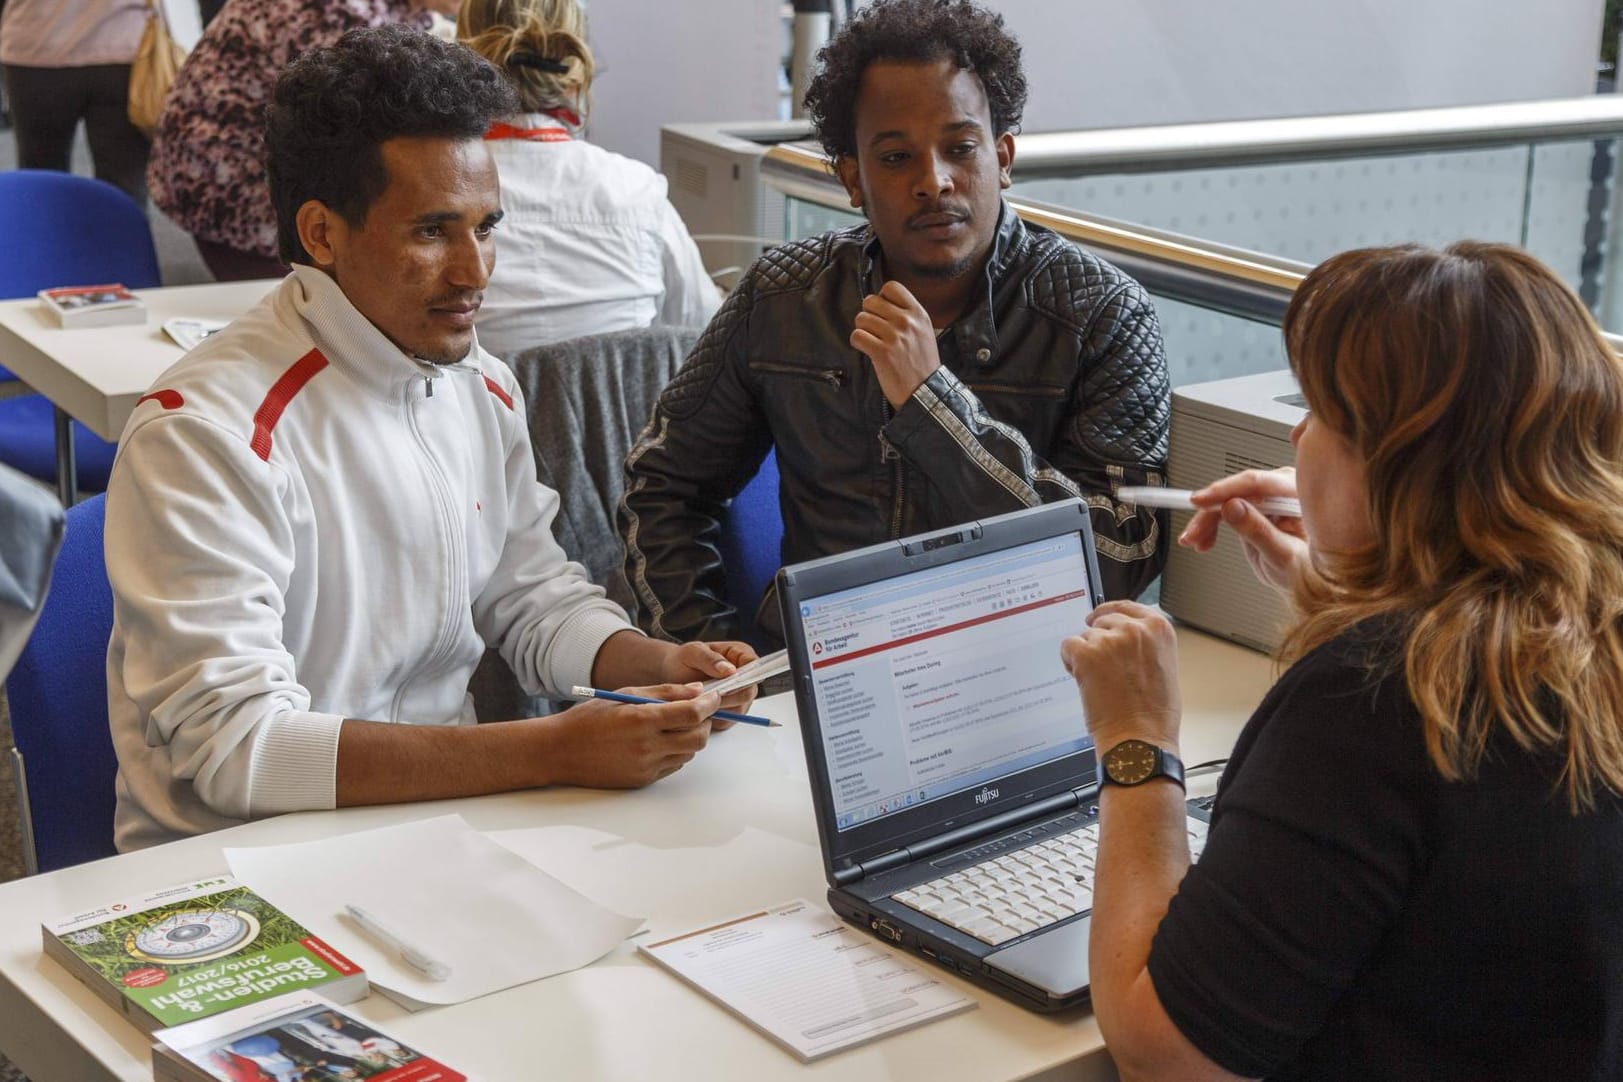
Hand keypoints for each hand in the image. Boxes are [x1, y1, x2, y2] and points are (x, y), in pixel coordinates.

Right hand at [541, 683, 718, 787]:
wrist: (560, 752)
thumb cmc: (589, 719)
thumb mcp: (625, 694)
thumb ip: (664, 692)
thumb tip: (697, 690)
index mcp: (642, 720)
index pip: (693, 713)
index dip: (710, 703)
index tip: (714, 695)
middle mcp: (647, 747)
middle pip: (698, 737)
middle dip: (705, 722)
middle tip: (699, 710)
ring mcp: (646, 767)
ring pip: (688, 753)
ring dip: (691, 737)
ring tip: (675, 724)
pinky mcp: (643, 780)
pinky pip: (673, 766)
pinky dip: (676, 752)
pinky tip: (661, 740)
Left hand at [658, 640, 759, 725]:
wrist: (673, 674)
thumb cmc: (684, 659)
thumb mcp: (693, 652)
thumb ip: (710, 659)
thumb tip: (729, 670)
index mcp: (741, 655)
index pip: (755, 666)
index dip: (745, 676)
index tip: (726, 682)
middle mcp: (745, 676)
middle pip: (749, 692)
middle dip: (727, 696)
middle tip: (706, 695)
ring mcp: (740, 695)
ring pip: (740, 709)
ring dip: (719, 708)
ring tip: (698, 701)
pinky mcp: (732, 710)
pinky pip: (729, 720)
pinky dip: (714, 718)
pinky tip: (700, 710)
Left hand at [850, 280, 941, 408]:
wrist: (925, 392)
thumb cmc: (922, 363)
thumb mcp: (924, 332)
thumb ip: (908, 315)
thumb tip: (883, 302)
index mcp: (918, 313)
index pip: (891, 287)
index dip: (881, 298)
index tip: (882, 312)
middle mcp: (906, 321)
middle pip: (871, 301)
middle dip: (868, 315)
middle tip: (873, 330)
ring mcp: (894, 336)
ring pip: (861, 318)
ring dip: (862, 330)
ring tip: (872, 342)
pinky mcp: (881, 352)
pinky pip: (857, 336)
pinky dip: (857, 343)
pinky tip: (867, 350)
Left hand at [1060, 601, 1181, 752]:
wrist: (1140, 740)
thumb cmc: (1155, 714)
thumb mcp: (1164, 668)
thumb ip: (1146, 645)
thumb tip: (1125, 637)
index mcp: (1159, 629)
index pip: (1127, 606)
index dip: (1110, 612)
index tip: (1100, 616)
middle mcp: (1135, 629)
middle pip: (1103, 621)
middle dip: (1099, 641)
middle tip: (1104, 669)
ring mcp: (1109, 640)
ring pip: (1085, 636)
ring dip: (1086, 655)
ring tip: (1101, 682)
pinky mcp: (1086, 654)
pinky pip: (1068, 646)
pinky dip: (1070, 662)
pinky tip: (1084, 680)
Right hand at [1180, 468, 1308, 595]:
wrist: (1314, 583)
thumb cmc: (1312, 572)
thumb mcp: (1284, 556)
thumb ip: (1258, 531)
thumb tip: (1232, 507)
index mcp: (1299, 495)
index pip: (1257, 484)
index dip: (1225, 491)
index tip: (1201, 501)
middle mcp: (1283, 491)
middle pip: (1237, 490)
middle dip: (1210, 511)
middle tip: (1193, 532)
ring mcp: (1268, 499)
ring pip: (1226, 499)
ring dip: (1206, 520)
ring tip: (1195, 541)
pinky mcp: (1255, 508)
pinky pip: (1225, 508)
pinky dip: (1211, 524)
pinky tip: (1204, 539)